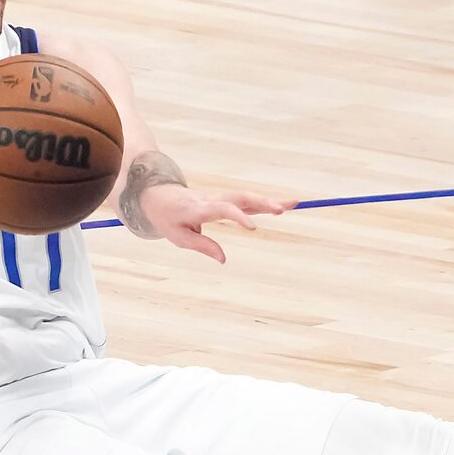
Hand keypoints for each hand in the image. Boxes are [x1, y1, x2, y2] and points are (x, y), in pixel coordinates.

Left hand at [137, 184, 294, 263]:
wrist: (159, 195)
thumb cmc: (168, 218)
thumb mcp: (178, 236)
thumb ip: (202, 246)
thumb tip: (223, 259)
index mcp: (199, 208)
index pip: (222, 210)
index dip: (238, 217)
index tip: (254, 228)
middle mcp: (213, 199)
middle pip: (241, 198)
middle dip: (263, 202)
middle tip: (283, 209)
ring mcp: (220, 197)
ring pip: (248, 197)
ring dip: (270, 200)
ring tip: (294, 203)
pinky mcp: (225, 200)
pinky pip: (247, 200)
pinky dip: (265, 202)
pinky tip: (284, 205)